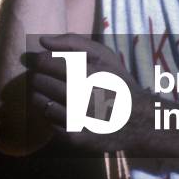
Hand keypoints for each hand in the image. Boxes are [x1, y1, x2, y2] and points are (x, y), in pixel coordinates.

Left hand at [26, 33, 151, 153]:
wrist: (139, 121)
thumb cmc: (117, 83)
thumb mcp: (103, 55)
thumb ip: (73, 42)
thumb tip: (42, 40)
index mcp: (86, 72)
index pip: (44, 62)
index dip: (41, 61)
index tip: (46, 63)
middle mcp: (80, 95)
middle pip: (38, 81)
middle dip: (39, 77)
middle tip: (48, 79)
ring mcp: (77, 119)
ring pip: (39, 103)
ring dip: (41, 96)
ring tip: (54, 94)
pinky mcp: (75, 138)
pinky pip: (48, 122)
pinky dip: (51, 116)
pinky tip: (63, 111)